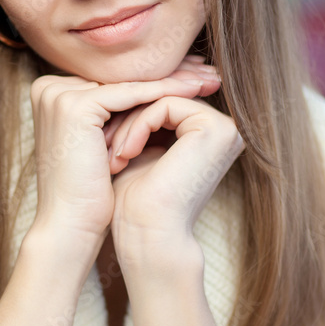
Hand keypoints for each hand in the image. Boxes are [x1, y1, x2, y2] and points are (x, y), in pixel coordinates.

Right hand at [28, 67, 223, 245]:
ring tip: (210, 79)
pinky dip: (166, 93)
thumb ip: (119, 112)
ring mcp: (58, 94)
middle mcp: (49, 88)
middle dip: (169, 74)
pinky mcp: (75, 105)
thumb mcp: (104, 142)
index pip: (114, 79)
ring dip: (174, 80)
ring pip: (131, 83)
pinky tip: (195, 91)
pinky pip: (132, 94)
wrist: (71, 227)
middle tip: (208, 73)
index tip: (193, 76)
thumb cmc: (90, 195)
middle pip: (123, 77)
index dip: (156, 77)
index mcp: (50, 93)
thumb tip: (158, 92)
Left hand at [105, 65, 243, 259]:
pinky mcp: (215, 128)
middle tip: (100, 139)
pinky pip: (164, 105)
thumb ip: (137, 122)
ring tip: (112, 155)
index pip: (161, 105)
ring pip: (161, 100)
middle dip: (126, 117)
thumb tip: (113, 88)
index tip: (99, 135)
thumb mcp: (136, 152)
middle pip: (162, 98)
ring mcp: (224, 128)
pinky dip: (137, 127)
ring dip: (128, 124)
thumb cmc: (135, 206)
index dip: (128, 116)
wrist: (147, 237)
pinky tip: (123, 155)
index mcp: (209, 136)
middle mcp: (223, 130)